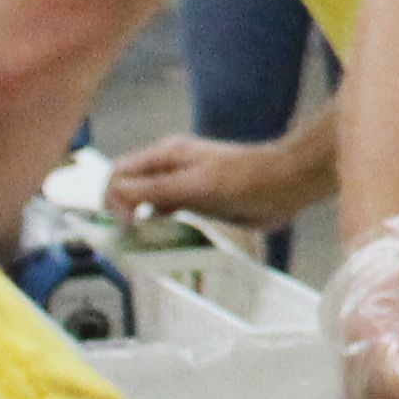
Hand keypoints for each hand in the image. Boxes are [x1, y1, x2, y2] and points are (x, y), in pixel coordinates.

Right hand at [109, 126, 331, 228]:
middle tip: (125, 238)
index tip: (127, 225)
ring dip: (135, 218)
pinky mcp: (195, 200)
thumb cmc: (245, 178)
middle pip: (127, 186)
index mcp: (165, 155)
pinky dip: (155, 224)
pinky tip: (159, 240)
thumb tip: (116, 194)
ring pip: (143, 200)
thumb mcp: (196, 184)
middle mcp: (169, 167)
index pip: (118, 173)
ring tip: (136, 243)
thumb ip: (155, 189)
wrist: (286, 183)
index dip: (111, 198)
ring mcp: (182, 184)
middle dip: (118, 209)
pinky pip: (164, 211)